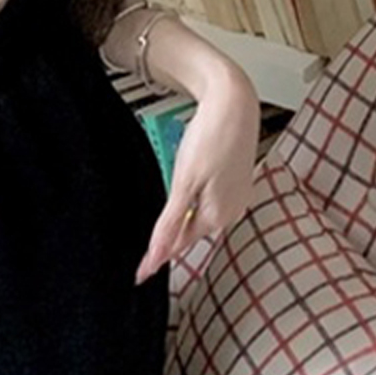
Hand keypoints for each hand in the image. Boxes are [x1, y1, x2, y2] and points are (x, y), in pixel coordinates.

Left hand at [135, 60, 260, 285]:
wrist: (234, 99)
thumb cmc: (212, 136)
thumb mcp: (184, 182)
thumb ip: (169, 222)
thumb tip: (157, 256)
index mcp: (217, 215)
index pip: (179, 245)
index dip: (157, 256)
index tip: (140, 274)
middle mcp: (230, 210)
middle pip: (190, 230)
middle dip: (171, 238)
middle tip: (147, 254)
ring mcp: (235, 194)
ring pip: (200, 215)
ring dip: (182, 219)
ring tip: (164, 228)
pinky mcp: (235, 178)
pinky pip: (208, 199)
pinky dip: (194, 201)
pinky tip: (188, 192)